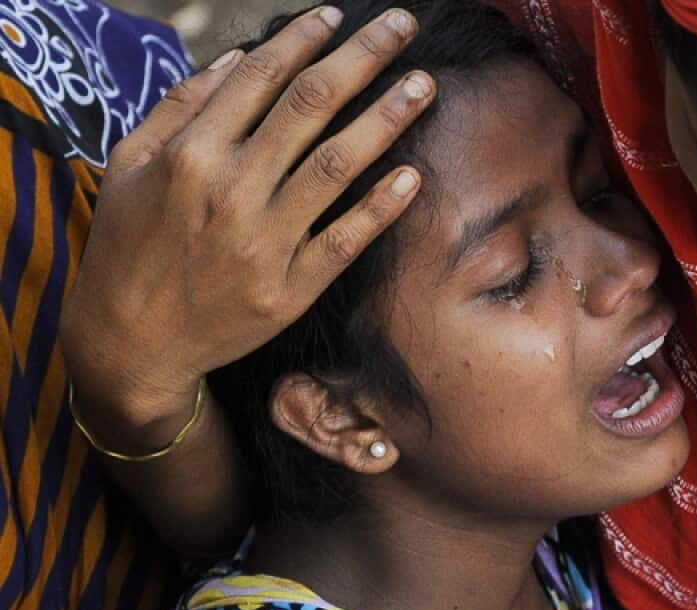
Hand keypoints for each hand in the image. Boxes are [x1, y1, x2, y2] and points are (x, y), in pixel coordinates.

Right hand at [61, 6, 432, 437]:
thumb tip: (239, 57)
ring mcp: (264, 241)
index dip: (304, 40)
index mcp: (191, 153)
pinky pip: (345, 240)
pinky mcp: (289, 289)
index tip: (336, 15)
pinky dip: (380, 207)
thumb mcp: (129, 165)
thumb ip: (181, 106)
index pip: (260, 78)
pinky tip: (412, 176)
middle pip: (310, 107)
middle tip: (401, 26)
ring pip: (336, 165)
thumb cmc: (127, 246)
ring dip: (385, 119)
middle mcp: (231, 190)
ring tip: (422, 85)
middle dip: (362, 58)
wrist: (130, 342)